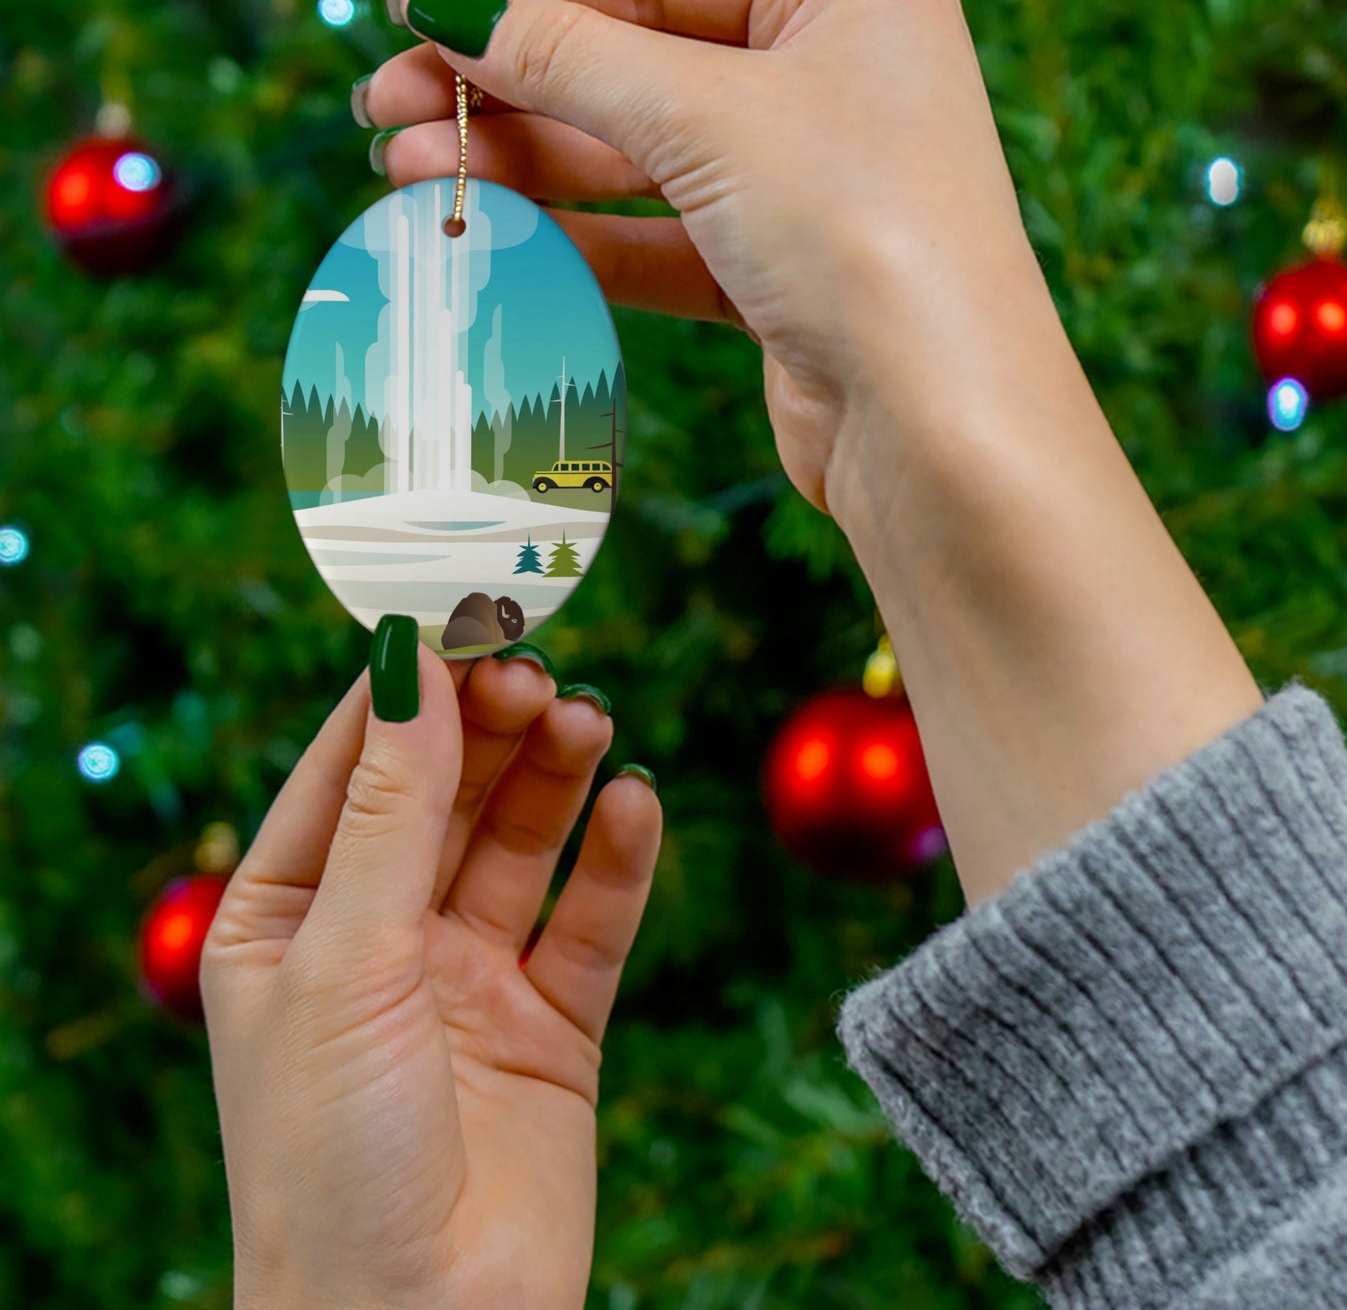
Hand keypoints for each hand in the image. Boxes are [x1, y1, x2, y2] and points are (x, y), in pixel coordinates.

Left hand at [201, 645, 661, 1309]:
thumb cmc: (331, 1159)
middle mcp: (380, 938)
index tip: (462, 609)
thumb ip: (390, 810)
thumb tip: (409, 661)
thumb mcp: (345, 961)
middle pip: (447, 793)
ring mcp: (469, 979)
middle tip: (539, 669)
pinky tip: (635, 803)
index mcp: (289, 918)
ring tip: (589, 721)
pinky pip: (591, 921)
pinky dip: (617, 859)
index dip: (408, 688)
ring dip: (556, 776)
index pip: (352, 767)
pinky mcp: (552, 1024)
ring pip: (522, 843)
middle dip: (491, 726)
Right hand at [360, 0, 1262, 906]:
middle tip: (386, 109)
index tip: (414, 12)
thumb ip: (569, 58)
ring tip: (410, 174)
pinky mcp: (780, 275)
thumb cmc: (862, 233)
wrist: (939, 427)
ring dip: (526, 164)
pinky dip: (578, 235)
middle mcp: (833, 76)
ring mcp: (807, 181)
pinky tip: (490, 233)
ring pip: (639, 157)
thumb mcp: (706, 117)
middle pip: (636, 63)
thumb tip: (445, 7)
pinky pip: (659, 237)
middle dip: (509, 88)